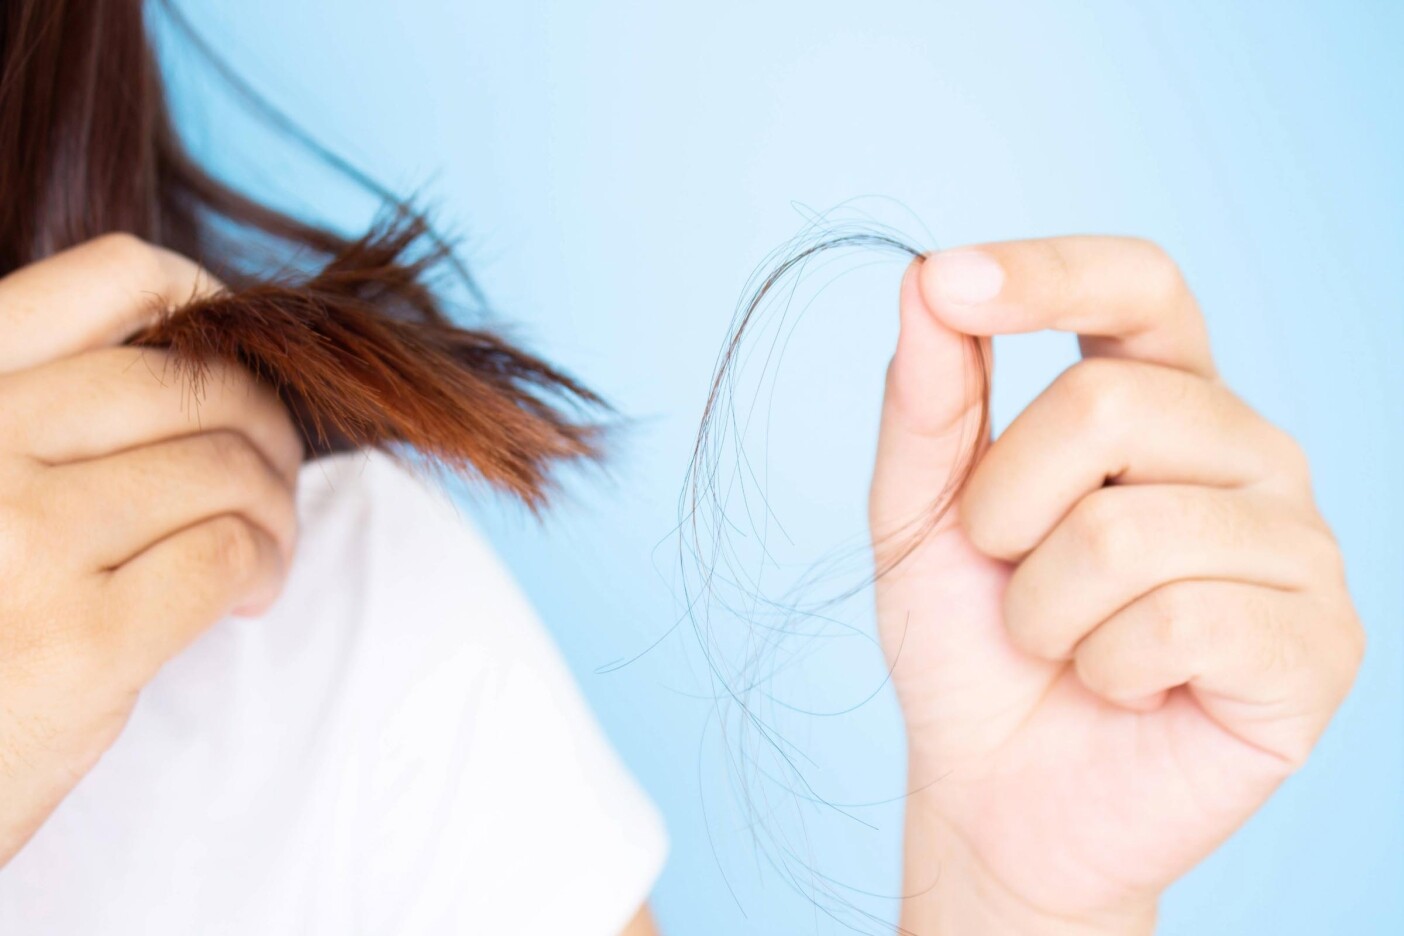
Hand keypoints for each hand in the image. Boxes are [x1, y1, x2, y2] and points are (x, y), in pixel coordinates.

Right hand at [0, 235, 302, 864]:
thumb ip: (44, 415)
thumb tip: (199, 362)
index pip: (111, 275)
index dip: (209, 303)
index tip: (244, 355)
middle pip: (194, 382)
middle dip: (265, 427)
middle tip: (271, 482)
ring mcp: (20, 539)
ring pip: (225, 467)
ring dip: (274, 507)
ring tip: (262, 549)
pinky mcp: (80, 640)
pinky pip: (227, 552)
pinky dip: (262, 567)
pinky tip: (245, 596)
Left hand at [869, 237, 1362, 932]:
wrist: (998, 793)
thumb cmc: (971, 645)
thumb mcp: (920, 514)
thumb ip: (930, 400)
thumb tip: (927, 279)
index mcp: (1161, 399)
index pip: (1138, 285)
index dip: (1048, 273)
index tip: (950, 281)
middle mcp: (1244, 449)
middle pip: (1109, 407)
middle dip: (1004, 507)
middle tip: (1005, 571)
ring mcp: (1294, 543)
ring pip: (1132, 529)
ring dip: (1045, 606)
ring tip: (1062, 643)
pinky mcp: (1319, 642)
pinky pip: (1183, 620)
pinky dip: (1108, 666)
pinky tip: (1125, 688)